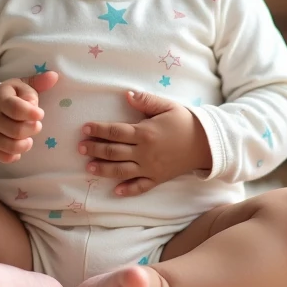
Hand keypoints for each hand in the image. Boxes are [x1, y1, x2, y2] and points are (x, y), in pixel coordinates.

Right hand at [0, 70, 58, 163]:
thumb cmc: (8, 97)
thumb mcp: (19, 86)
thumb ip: (37, 82)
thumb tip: (54, 76)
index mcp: (1, 99)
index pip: (15, 108)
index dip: (31, 113)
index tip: (40, 114)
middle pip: (15, 130)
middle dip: (32, 129)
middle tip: (36, 124)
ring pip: (10, 146)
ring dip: (25, 144)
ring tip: (29, 137)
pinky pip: (3, 157)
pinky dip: (15, 155)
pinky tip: (20, 146)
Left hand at [79, 90, 212, 196]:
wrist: (206, 143)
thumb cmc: (185, 121)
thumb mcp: (167, 106)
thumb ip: (146, 101)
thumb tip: (126, 95)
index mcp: (145, 132)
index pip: (115, 131)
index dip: (98, 130)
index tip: (85, 128)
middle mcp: (144, 152)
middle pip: (114, 152)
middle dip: (95, 149)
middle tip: (80, 147)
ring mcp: (150, 167)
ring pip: (121, 171)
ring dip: (103, 170)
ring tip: (88, 168)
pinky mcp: (158, 178)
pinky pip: (140, 187)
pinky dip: (128, 190)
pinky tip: (116, 191)